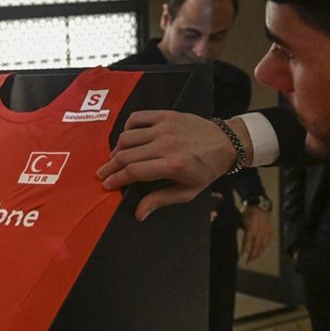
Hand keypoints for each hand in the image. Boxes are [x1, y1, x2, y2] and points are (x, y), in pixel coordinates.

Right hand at [96, 111, 248, 220]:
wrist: (226, 143)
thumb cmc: (207, 170)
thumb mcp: (187, 191)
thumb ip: (160, 200)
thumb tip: (138, 214)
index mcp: (173, 165)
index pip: (134, 171)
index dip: (116, 179)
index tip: (107, 184)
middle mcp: (167, 145)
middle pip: (126, 155)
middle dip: (110, 166)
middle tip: (103, 173)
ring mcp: (166, 128)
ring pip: (127, 137)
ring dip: (117, 149)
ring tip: (115, 158)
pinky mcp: (166, 115)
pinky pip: (137, 118)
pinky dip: (127, 128)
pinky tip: (128, 138)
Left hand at [240, 205, 273, 261]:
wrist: (260, 205)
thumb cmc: (248, 212)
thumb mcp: (242, 220)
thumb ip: (243, 230)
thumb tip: (243, 240)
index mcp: (251, 228)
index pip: (248, 242)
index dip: (246, 250)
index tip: (244, 257)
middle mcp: (259, 231)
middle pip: (256, 246)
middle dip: (252, 255)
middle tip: (248, 261)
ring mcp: (266, 231)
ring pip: (262, 245)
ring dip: (258, 252)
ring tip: (254, 257)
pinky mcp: (270, 230)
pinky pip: (268, 241)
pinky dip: (264, 247)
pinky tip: (261, 250)